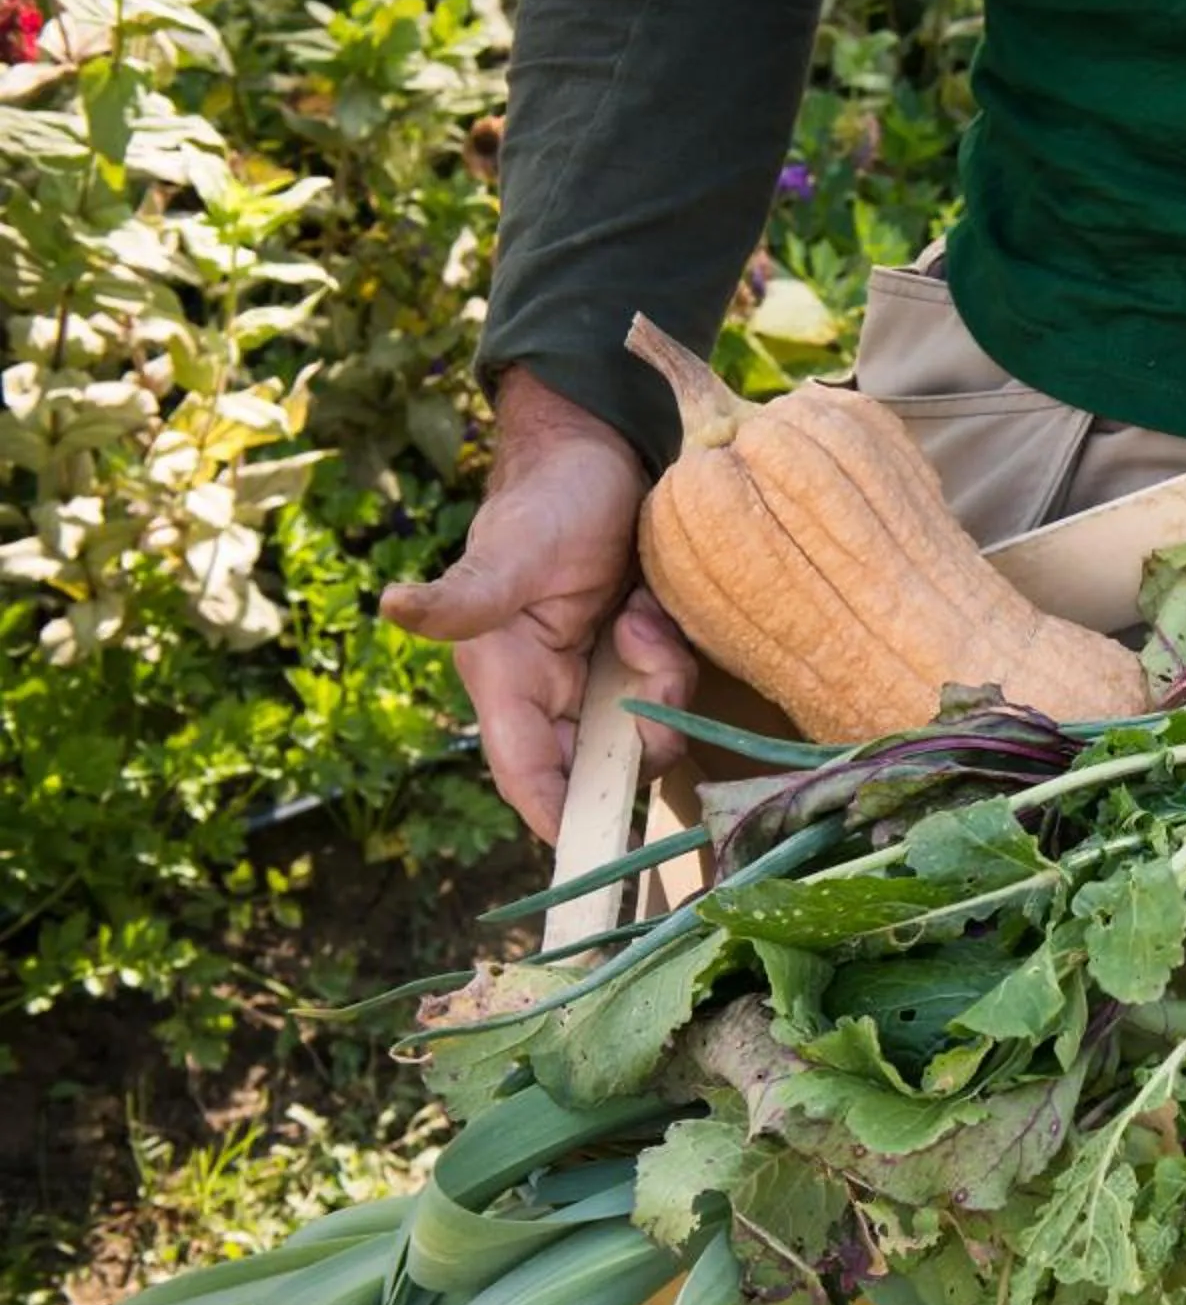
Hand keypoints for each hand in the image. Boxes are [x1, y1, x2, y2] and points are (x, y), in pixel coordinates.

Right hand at [381, 370, 694, 841]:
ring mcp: (599, 676)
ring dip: (658, 683)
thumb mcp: (511, 549)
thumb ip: (465, 594)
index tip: (604, 854)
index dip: (561, 820)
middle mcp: (550, 689)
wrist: (603, 450)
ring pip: (643, 728)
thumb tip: (394, 605)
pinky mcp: (639, 657)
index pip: (530, 776)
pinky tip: (653, 609)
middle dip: (637, 738)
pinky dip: (673, 658)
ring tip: (641, 614)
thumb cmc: (549, 496)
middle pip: (601, 765)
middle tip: (650, 663)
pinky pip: (670, 689)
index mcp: (507, 679)